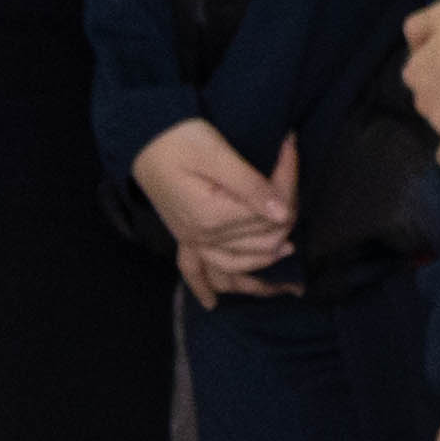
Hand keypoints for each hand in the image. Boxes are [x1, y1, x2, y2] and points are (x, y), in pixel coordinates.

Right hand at [133, 120, 298, 303]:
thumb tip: (283, 215)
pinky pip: (193, 269)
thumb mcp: (217, 154)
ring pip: (234, 264)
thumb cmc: (180, 139)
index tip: (290, 150)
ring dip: (262, 269)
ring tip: (289, 270)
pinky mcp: (185, 234)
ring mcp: (192, 238)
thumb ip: (252, 186)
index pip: (269, 215)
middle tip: (296, 196)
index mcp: (213, 216)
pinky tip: (211, 303)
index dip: (288, 185)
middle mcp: (202, 235)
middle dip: (286, 222)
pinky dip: (205, 286)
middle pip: (260, 239)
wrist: (143, 137)